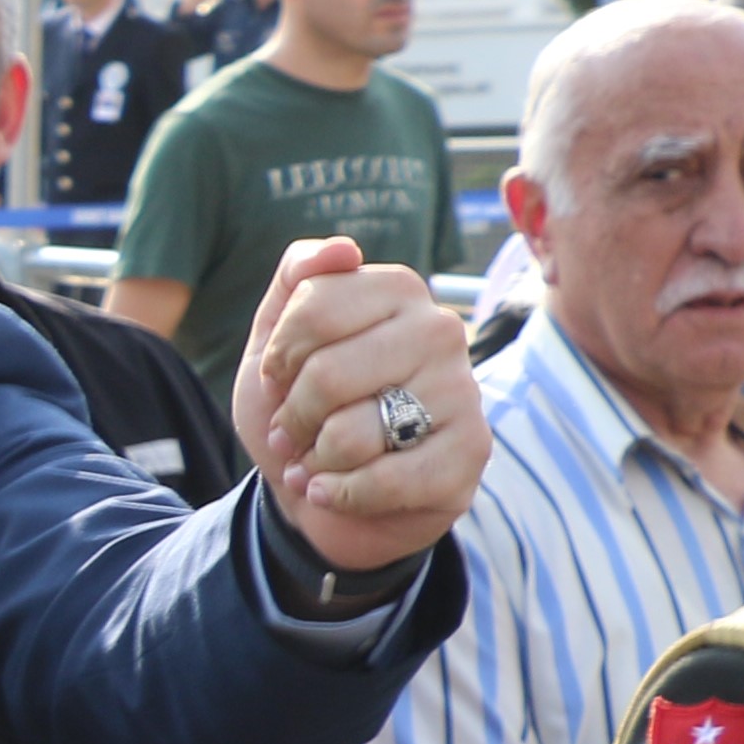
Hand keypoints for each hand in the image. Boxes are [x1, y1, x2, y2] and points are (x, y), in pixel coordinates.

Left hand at [230, 237, 488, 566]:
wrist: (321, 493)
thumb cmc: (303, 409)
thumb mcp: (272, 341)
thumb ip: (294, 282)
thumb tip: (342, 248)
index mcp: (396, 289)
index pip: (313, 306)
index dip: (277, 357)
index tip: (279, 377)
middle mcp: (440, 329)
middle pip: (328, 373)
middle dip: (293, 416)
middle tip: (294, 430)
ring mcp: (463, 390)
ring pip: (352, 432)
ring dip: (315, 460)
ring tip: (319, 459)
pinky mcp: (471, 451)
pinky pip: (385, 480)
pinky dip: (340, 495)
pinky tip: (335, 490)